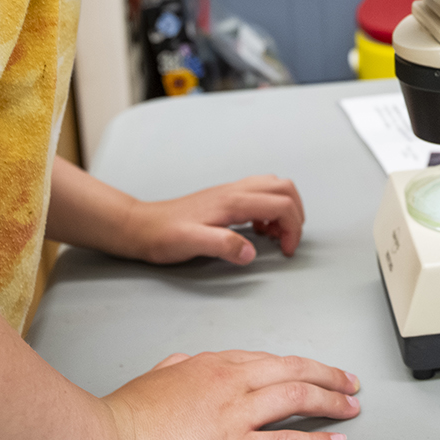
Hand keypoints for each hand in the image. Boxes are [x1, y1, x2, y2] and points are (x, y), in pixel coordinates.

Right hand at [99, 350, 359, 439]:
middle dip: (328, 376)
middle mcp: (229, 381)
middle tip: (350, 383)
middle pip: (293, 371)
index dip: (297, 365)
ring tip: (352, 408)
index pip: (267, 360)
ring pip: (298, 398)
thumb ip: (174, 367)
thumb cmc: (120, 416)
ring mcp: (234, 413)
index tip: (314, 371)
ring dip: (332, 402)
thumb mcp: (151, 378)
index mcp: (211, 364)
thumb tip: (183, 363)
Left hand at [123, 176, 305, 264]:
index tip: (285, 250)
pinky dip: (271, 208)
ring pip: (275, 187)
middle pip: (284, 188)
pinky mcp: (226, 197)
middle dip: (296, 214)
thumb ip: (223, 245)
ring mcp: (231, 191)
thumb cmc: (165, 236)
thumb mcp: (192, 243)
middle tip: (287, 240)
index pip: (281, 204)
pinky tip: (257, 229)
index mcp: (233, 202)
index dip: (293, 228)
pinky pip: (261, 193)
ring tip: (274, 234)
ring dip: (285, 209)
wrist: (143, 227)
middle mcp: (235, 191)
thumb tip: (250, 252)